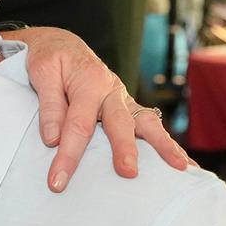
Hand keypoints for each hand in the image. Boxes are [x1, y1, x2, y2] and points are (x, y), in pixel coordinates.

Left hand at [15, 27, 189, 190]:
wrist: (62, 44)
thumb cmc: (50, 60)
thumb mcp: (42, 73)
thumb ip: (49, 106)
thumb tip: (53, 140)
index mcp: (89, 82)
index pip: (78, 124)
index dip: (68, 155)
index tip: (57, 180)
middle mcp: (112, 91)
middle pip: (119, 124)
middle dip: (124, 150)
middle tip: (128, 172)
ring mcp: (123, 99)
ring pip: (146, 122)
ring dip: (163, 145)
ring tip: (181, 167)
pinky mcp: (129, 107)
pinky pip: (149, 125)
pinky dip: (166, 143)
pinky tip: (182, 162)